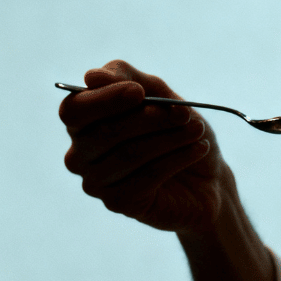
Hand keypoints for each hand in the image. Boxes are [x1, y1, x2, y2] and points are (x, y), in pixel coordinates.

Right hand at [60, 60, 231, 235]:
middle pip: (105, 132)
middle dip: (150, 118)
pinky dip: (177, 158)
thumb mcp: (159, 94)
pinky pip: (146, 176)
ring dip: (170, 138)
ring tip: (197, 130)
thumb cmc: (175, 131)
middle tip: (184, 114)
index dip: (105, 99)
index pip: (74, 110)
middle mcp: (79, 155)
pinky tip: (198, 149)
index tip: (139, 91)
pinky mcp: (119, 203)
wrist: (206, 178)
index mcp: (81, 123)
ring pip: (129, 154)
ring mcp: (96, 183)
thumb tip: (91, 77)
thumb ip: (128, 79)